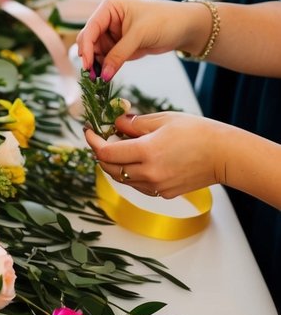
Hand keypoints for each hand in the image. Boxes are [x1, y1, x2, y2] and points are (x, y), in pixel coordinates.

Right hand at [76, 0, 209, 80]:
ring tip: (100, 78)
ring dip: (97, 65)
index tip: (87, 65)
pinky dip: (106, 67)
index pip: (90, 28)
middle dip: (90, 57)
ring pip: (97, 52)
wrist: (184, 27)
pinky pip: (107, 58)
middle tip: (93, 76)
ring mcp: (113, 34)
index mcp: (108, 9)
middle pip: (90, 41)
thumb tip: (103, 75)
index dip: (86, 47)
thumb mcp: (139, 35)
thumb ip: (119, 54)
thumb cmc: (163, 20)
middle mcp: (107, 20)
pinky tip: (107, 75)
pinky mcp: (120, 46)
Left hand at [85, 112, 226, 198]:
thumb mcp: (163, 120)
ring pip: (122, 178)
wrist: (224, 156)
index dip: (93, 141)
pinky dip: (130, 173)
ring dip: (115, 164)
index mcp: (146, 153)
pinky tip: (136, 160)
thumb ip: (134, 124)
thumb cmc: (198, 132)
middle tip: (101, 137)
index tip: (89, 130)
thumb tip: (115, 124)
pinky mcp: (164, 194)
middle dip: (101, 152)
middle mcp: (148, 174)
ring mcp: (156, 187)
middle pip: (110, 168)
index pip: (106, 152)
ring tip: (120, 146)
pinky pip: (138, 185)